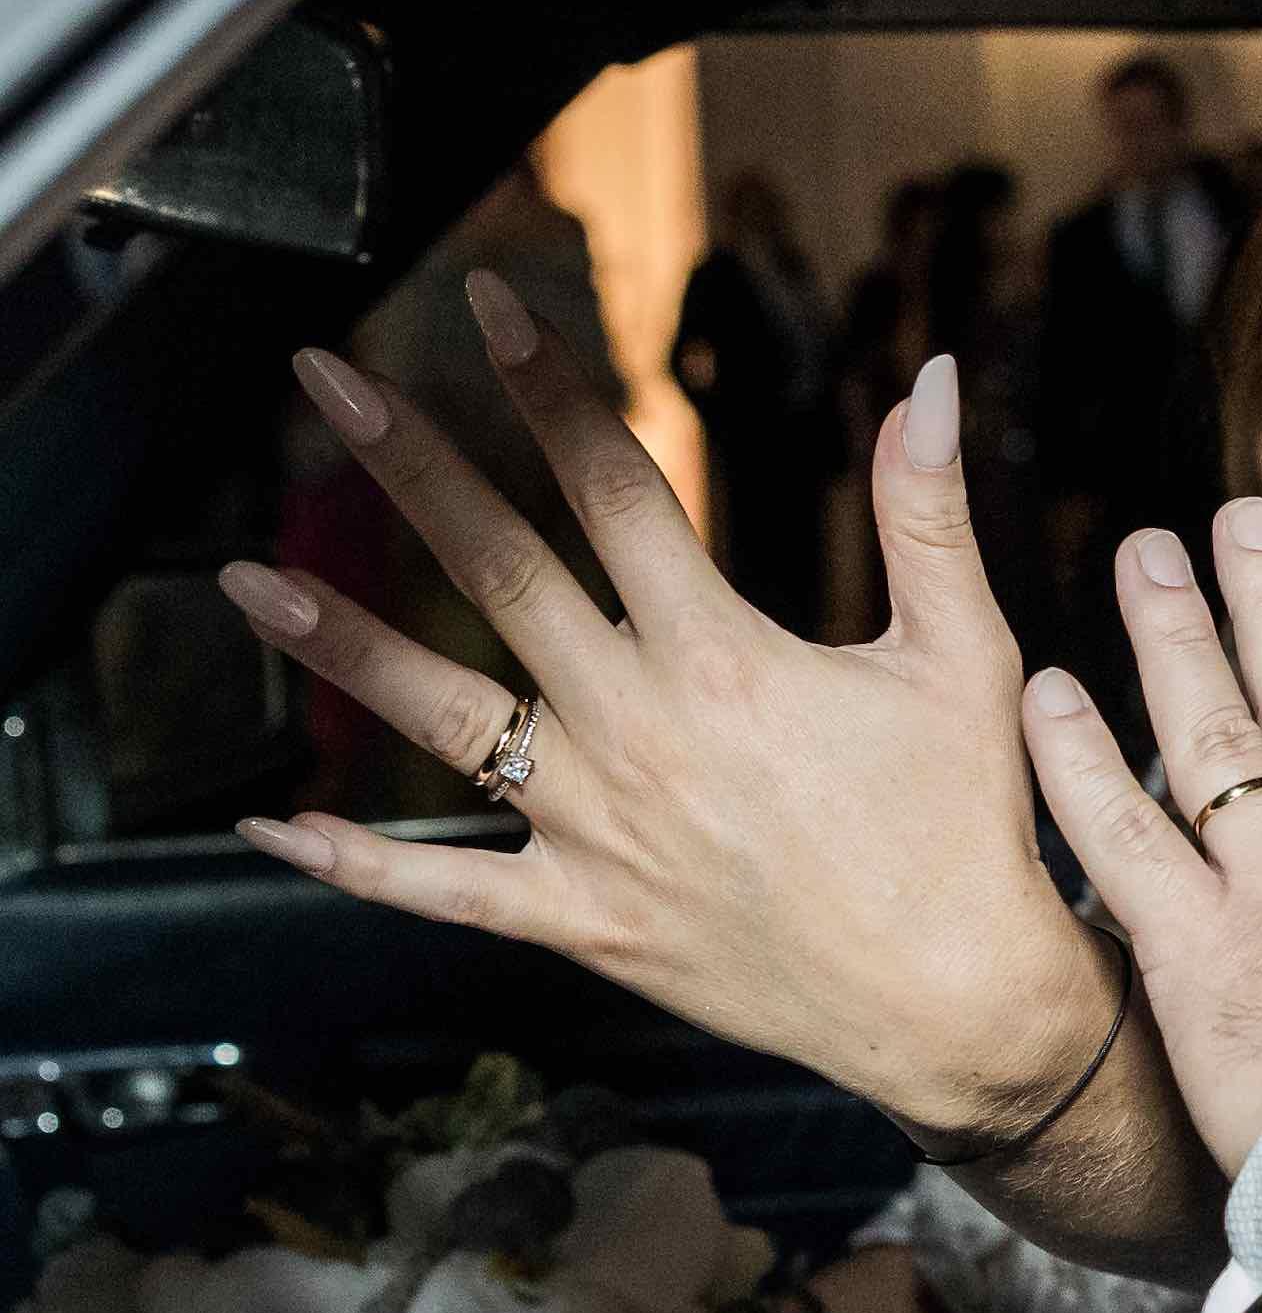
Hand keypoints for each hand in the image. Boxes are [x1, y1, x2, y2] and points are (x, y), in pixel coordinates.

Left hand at [223, 280, 1113, 1144]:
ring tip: (245, 579)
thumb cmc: (965, 830)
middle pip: (500, 573)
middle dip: (407, 465)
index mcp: (726, 660)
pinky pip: (447, 893)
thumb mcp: (962, 657)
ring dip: (339, 644)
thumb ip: (927, 514)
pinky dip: (354, 864)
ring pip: (443, 721)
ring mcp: (599, 831)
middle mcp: (641, 734)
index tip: (488, 307)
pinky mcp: (585, 921)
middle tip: (327, 378)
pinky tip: (272, 825)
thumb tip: (926, 384)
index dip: (547, 387)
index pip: (614, 490)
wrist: (954, 1005)